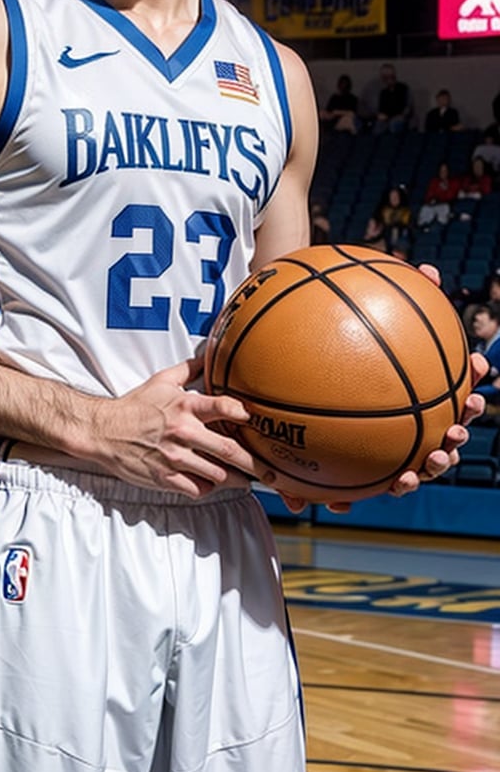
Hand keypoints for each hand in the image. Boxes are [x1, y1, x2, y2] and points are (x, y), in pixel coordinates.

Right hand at [90, 355, 254, 497]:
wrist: (103, 431)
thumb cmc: (134, 406)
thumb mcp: (161, 381)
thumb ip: (189, 369)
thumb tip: (210, 354)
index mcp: (184, 406)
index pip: (223, 408)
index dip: (243, 414)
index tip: (255, 421)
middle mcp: (182, 432)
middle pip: (228, 450)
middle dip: (254, 463)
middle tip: (271, 472)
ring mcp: (174, 457)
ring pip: (217, 474)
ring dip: (233, 479)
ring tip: (243, 479)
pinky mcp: (165, 477)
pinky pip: (197, 488)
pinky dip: (208, 488)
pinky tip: (211, 483)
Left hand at [274, 270, 489, 514]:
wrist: (297, 374)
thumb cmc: (341, 345)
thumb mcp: (366, 317)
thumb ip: (399, 297)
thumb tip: (427, 270)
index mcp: (417, 395)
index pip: (452, 393)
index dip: (469, 384)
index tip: (475, 368)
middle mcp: (406, 425)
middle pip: (441, 438)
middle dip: (453, 439)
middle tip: (456, 428)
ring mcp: (382, 450)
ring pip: (407, 470)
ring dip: (415, 475)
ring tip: (412, 472)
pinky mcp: (349, 472)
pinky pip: (350, 488)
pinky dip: (346, 498)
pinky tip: (339, 502)